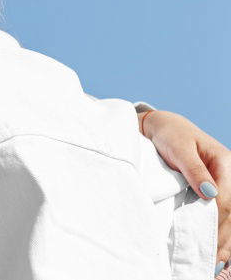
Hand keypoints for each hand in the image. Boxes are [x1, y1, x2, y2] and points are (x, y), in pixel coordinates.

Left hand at [139, 110, 229, 272]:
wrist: (162, 127)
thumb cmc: (169, 134)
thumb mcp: (178, 147)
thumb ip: (193, 169)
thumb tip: (209, 193)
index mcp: (225, 162)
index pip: (227, 199)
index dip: (217, 220)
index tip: (205, 239)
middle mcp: (230, 174)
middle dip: (221, 235)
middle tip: (210, 257)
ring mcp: (226, 183)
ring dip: (224, 239)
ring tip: (213, 259)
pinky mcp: (217, 190)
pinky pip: (225, 214)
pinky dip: (221, 232)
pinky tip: (217, 249)